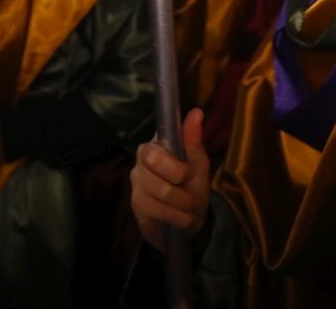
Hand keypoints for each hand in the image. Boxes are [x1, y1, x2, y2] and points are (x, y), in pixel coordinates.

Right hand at [130, 108, 209, 250]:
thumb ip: (194, 141)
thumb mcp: (199, 165)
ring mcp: (137, 181)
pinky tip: (181, 218)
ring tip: (189, 207)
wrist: (186, 223)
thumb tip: (196, 112)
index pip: (158, 144)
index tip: (187, 173)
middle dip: (181, 182)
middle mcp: (142, 158)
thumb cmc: (192, 187)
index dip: (176, 163)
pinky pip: (160, 210)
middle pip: (156, 162)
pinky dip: (179, 217)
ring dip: (184, 204)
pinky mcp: (136, 204)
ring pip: (163, 190)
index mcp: (157, 143)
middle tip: (191, 191)